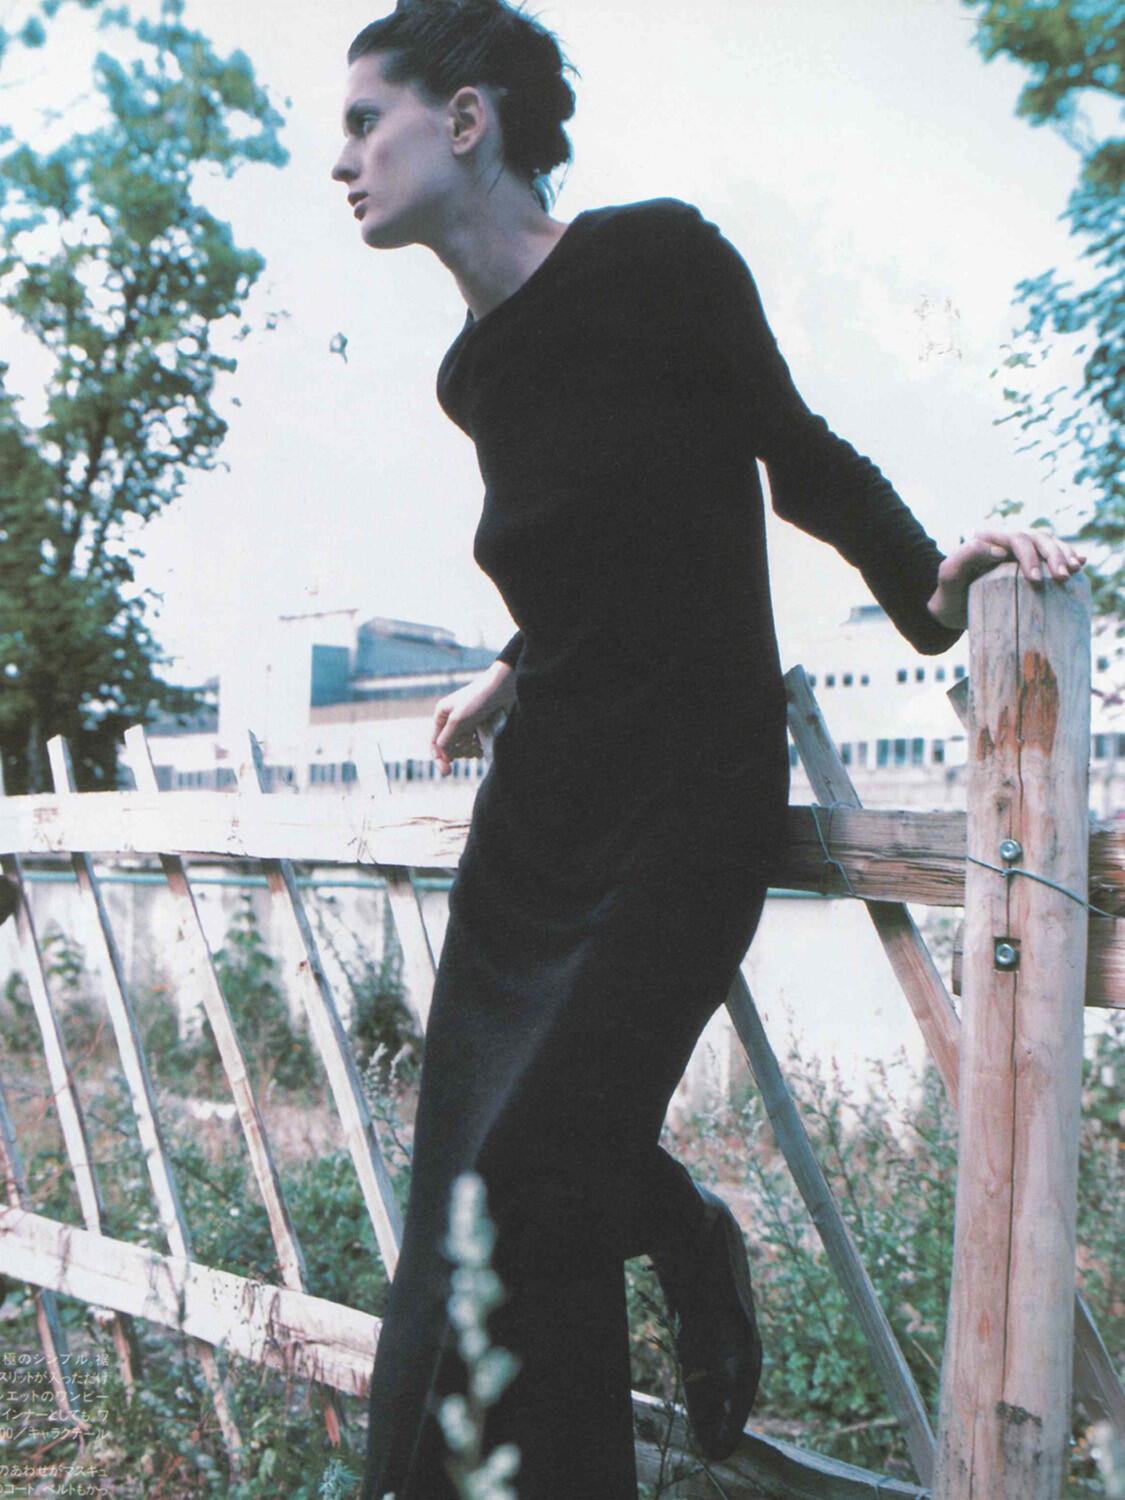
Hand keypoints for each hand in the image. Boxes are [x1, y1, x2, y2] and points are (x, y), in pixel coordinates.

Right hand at [431, 659, 516, 776]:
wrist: (502, 687)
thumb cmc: (478, 700)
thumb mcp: (458, 720)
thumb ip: (447, 740)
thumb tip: (444, 758)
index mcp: (442, 716)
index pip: (435, 744)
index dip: (439, 759)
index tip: (447, 772)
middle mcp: (452, 721)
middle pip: (450, 748)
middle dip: (460, 751)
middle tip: (471, 747)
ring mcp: (466, 725)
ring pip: (463, 748)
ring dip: (470, 750)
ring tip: (479, 745)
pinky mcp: (479, 727)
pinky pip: (474, 744)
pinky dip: (478, 748)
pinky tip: (483, 745)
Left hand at [926, 527, 1085, 629]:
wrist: (953, 608)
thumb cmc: (949, 593)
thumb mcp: (950, 575)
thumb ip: (967, 557)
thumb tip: (1000, 551)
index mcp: (988, 537)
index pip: (1016, 538)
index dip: (1030, 555)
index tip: (1036, 579)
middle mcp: (1006, 539)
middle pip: (1037, 538)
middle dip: (1053, 556)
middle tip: (1062, 578)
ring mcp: (1019, 549)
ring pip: (1048, 542)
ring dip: (1064, 554)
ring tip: (1073, 572)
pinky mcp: (1029, 561)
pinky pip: (1053, 553)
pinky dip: (1068, 556)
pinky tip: (1080, 563)